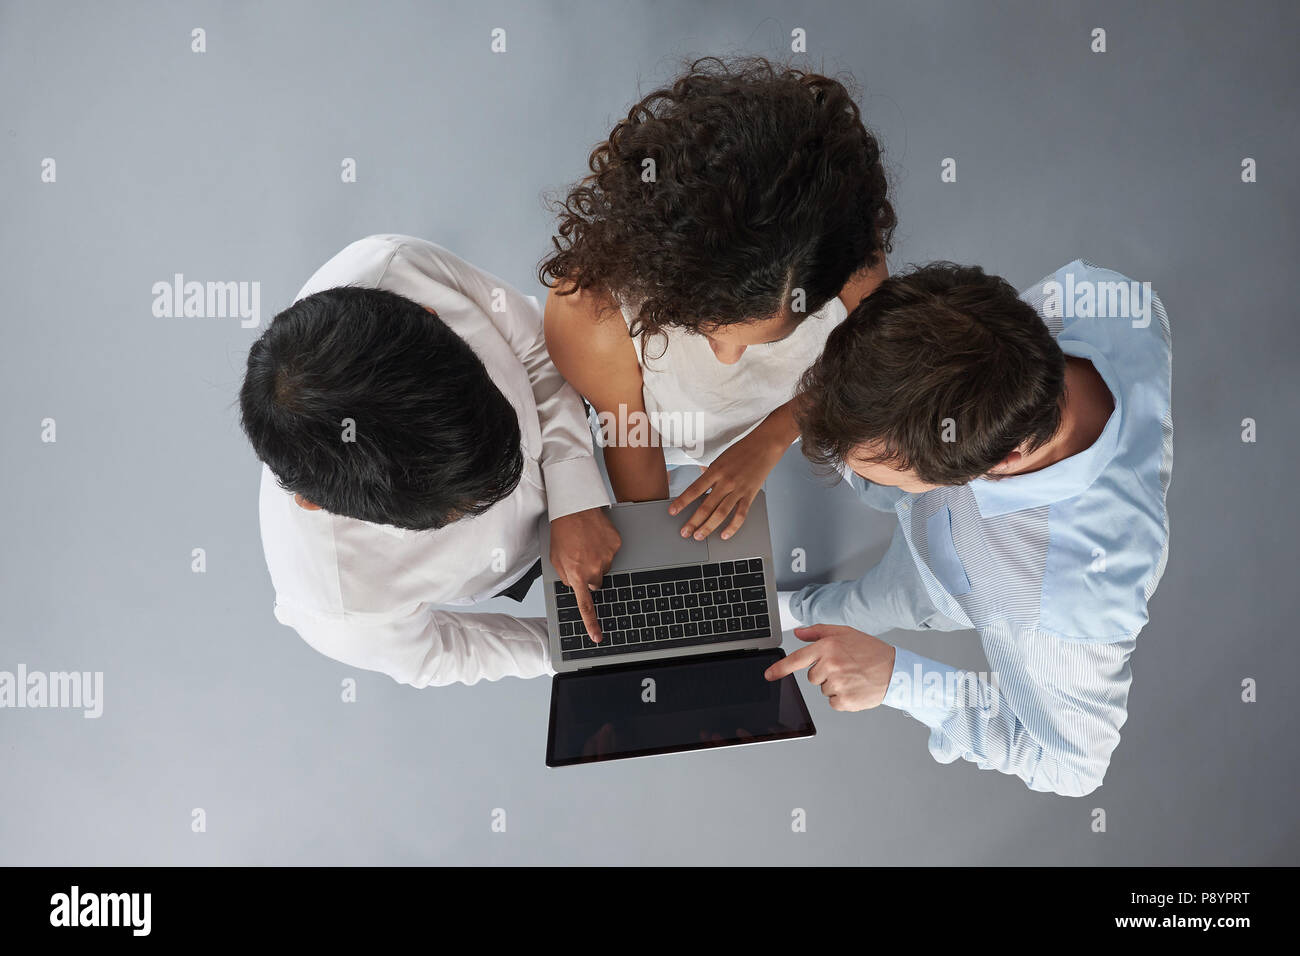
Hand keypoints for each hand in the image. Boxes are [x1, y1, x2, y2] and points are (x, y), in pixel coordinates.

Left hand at [549, 508, 621, 642]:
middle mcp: (594, 569)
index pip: (585, 606)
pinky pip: (612, 553)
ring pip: (604, 567)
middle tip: (581, 559)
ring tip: (586, 543)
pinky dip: (605, 547)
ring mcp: (608, 557)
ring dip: (597, 560)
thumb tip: (575, 583)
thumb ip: (566, 576)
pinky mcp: (616, 545)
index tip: (596, 636)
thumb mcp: (556, 559)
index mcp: (577, 575)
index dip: (591, 623)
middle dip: (589, 575)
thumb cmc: (562, 532)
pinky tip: (595, 537)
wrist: (575, 507)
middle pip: (596, 583)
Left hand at [668, 416, 790, 539]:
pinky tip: (724, 534)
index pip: (694, 490)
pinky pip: (740, 514)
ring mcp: (738, 489)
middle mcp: (725, 481)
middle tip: (685, 532)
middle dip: (693, 521)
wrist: (765, 445)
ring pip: (721, 513)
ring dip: (708, 527)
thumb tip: (700, 483)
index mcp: (715, 470)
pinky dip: (732, 527)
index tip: (672, 512)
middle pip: (706, 506)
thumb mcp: (720, 458)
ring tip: (699, 536)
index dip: (682, 502)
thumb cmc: (742, 450)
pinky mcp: (750, 494)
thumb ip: (709, 472)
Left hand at [763, 624, 896, 710]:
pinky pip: (833, 702)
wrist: (895, 670)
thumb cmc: (870, 650)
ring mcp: (837, 684)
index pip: (797, 659)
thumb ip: (818, 632)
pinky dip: (843, 698)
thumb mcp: (845, 633)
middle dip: (825, 673)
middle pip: (813, 677)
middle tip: (845, 667)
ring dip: (835, 685)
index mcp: (828, 647)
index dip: (780, 668)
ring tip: (853, 676)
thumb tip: (798, 633)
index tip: (768, 675)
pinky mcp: (845, 701)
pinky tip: (855, 688)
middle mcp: (830, 665)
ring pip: (823, 689)